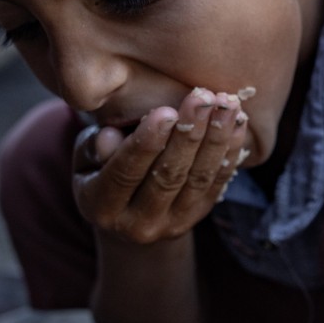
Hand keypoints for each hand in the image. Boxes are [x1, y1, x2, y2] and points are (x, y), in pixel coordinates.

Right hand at [73, 88, 247, 243]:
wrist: (127, 218)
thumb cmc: (100, 172)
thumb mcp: (84, 160)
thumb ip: (93, 147)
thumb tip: (111, 136)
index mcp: (101, 207)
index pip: (124, 174)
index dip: (146, 143)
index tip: (165, 111)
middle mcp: (137, 224)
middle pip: (167, 177)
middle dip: (188, 134)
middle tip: (202, 98)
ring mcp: (171, 224)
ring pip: (197, 180)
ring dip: (216, 139)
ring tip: (227, 105)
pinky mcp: (197, 217)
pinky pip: (217, 184)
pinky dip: (230, 152)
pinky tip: (239, 123)